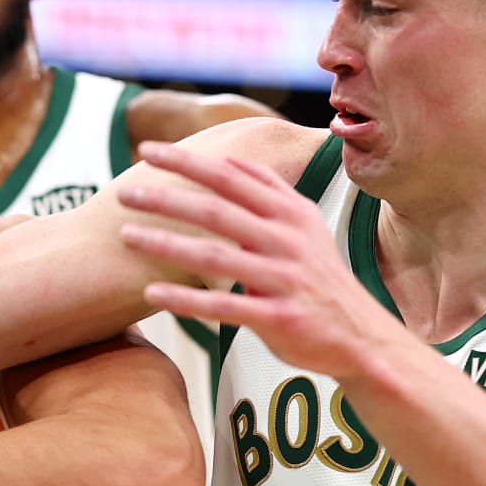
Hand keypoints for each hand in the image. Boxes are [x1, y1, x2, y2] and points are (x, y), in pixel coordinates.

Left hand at [117, 143, 398, 379]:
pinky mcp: (278, 317)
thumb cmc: (319, 278)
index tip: (148, 150)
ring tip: (125, 236)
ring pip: (215, 257)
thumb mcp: (305, 227)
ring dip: (166, 245)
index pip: (232, 177)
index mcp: (291, 213)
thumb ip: (271, 194)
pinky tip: (151, 295)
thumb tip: (232, 161)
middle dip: (167, 198)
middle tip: (124, 192)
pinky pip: (223, 307)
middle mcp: (287, 240)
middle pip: (217, 211)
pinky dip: (185, 301)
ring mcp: (284, 279)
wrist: (361, 335)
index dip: (189, 163)